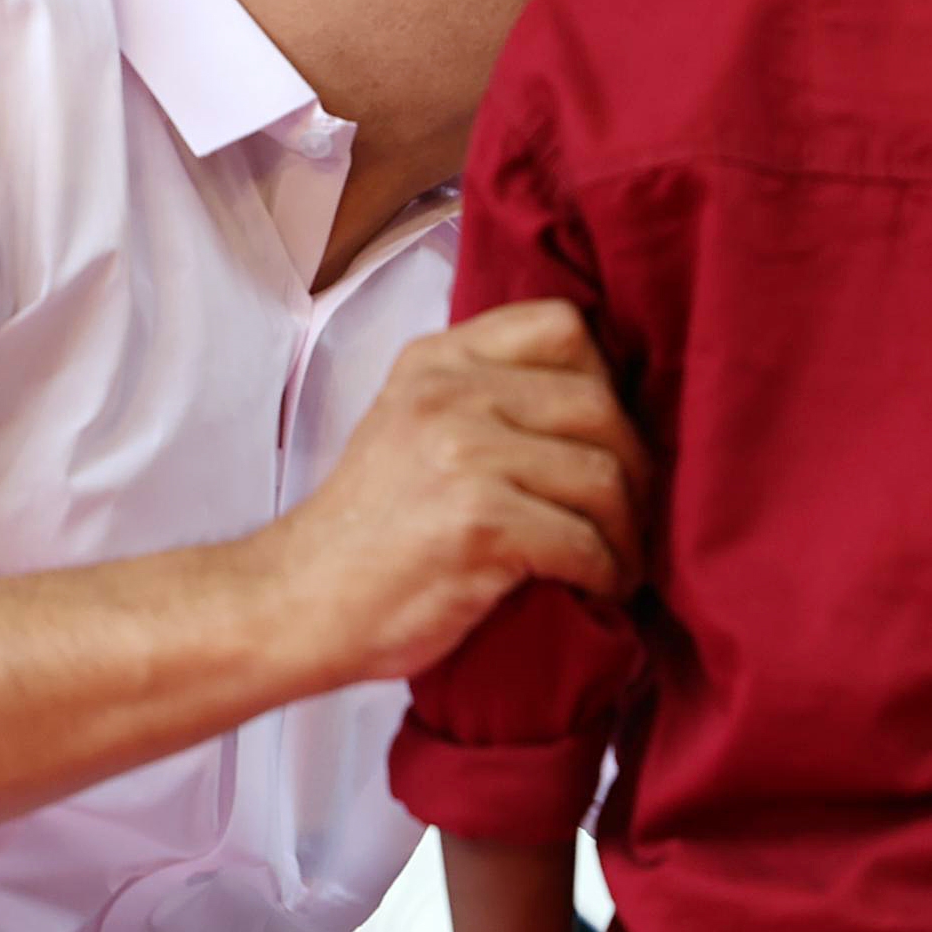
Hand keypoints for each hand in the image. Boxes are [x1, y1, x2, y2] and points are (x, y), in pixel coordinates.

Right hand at [252, 300, 649, 684]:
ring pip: (604, 474)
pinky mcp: (479, 522)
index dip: (607, 381)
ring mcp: (462, 453)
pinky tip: (600, 587)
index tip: (608, 437)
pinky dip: (608, 570)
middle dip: (635, 466)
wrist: (296, 605)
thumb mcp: (416, 425)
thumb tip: (607, 394)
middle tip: (635, 513)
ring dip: (629, 527)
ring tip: (623, 557)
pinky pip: (585, 539)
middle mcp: (448, 393)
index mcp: (438, 359)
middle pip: (600, 404)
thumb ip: (489, 394)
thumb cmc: (375, 529)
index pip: (562, 326)